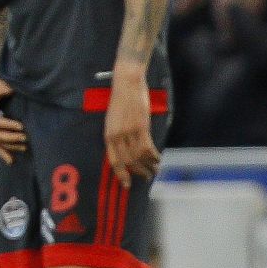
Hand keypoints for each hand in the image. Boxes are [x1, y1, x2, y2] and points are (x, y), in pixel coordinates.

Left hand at [104, 67, 159, 187]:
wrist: (127, 83)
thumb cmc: (120, 100)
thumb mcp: (113, 119)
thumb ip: (117, 135)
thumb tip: (125, 151)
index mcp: (108, 135)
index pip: (113, 161)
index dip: (120, 174)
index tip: (126, 184)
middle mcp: (117, 136)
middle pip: (128, 161)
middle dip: (138, 172)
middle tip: (146, 177)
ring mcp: (129, 132)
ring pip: (139, 156)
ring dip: (148, 166)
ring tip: (154, 171)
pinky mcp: (141, 127)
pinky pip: (148, 147)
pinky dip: (154, 156)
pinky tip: (158, 160)